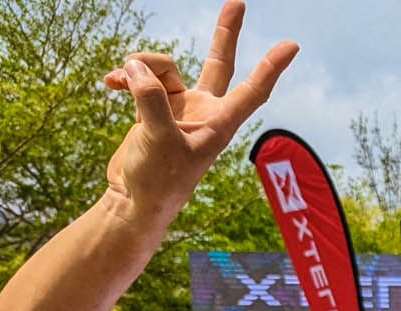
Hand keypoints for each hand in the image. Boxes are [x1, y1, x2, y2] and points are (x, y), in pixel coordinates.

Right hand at [100, 1, 296, 224]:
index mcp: (219, 123)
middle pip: (218, 62)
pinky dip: (125, 76)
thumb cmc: (157, 182)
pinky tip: (108, 82)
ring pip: (162, 66)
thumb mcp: (156, 138)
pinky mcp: (152, 107)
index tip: (291, 45)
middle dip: (225, 33)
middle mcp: (203, 111)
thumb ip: (149, 97)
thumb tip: (134, 65)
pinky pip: (140, 77)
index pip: (252, 90)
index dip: (271, 67)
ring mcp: (178, 107)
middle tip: (238, 2)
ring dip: (139, 65)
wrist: (132, 201)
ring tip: (119, 78)